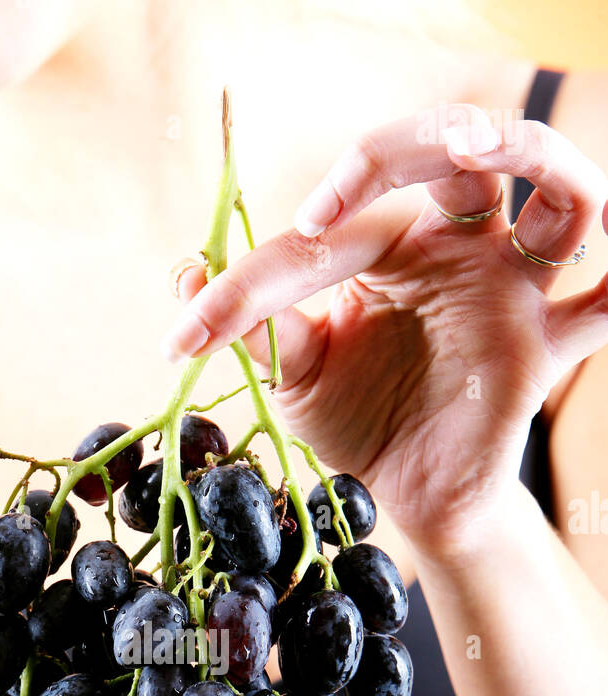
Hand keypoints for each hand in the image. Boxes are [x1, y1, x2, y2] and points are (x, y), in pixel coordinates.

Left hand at [162, 105, 607, 556]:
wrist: (406, 495)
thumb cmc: (356, 419)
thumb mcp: (295, 376)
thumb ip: (254, 327)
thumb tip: (183, 272)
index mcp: (391, 245)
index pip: (330, 231)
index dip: (254, 276)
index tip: (191, 329)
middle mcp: (458, 249)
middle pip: (460, 156)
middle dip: (405, 147)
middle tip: (333, 199)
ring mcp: (510, 292)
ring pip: (556, 195)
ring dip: (530, 154)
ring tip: (483, 147)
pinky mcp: (543, 350)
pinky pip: (600, 312)